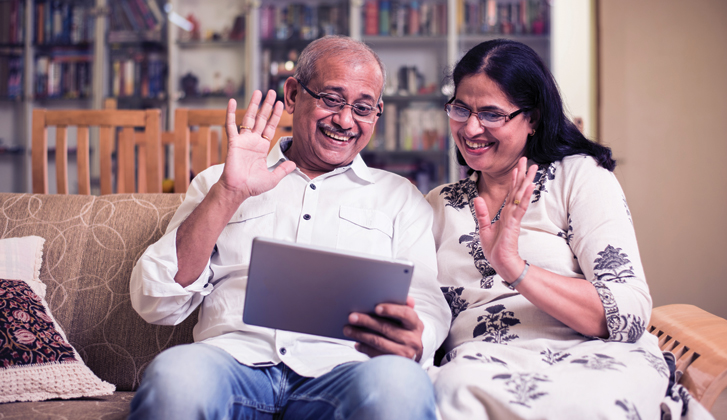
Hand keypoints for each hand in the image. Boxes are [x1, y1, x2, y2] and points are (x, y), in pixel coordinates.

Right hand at [218, 90, 295, 202]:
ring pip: (248, 118)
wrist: (238, 190)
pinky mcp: (233, 142)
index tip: (280, 104)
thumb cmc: (252, 185)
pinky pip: (231, 125)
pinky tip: (231, 102)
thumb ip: (282, 170)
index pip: (270, 127)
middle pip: (261, 118)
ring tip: (257, 92)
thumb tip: (294, 164)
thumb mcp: (273, 178)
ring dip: (253, 105)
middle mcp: (253, 141)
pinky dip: (230, 113)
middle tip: (271, 92)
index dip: (275, 116)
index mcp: (262, 147)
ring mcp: (243, 140)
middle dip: (266, 106)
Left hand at [344, 296, 423, 361]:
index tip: (376, 308)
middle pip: (386, 328)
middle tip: (351, 317)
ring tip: (347, 329)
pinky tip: (356, 343)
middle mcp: (412, 339)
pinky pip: (376, 354)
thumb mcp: (408, 321)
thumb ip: (404, 308)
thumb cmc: (405, 332)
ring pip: (378, 341)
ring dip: (360, 334)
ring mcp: (404, 353)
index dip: (391, 310)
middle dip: (367, 321)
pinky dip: (364, 347)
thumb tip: (407, 299)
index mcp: (415, 324)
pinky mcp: (394, 363)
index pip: (406, 314)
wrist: (412, 357)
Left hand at [474, 156, 537, 281]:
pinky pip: (520, 207)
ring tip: (533, 167)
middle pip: (518, 189)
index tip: (517, 166)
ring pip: (522, 195)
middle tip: (527, 159)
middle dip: (522, 173)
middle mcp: (511, 212)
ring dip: (527, 180)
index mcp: (505, 213)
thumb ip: (481, 213)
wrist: (500, 262)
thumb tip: (477, 198)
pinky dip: (525, 196)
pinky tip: (530, 186)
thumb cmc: (495, 248)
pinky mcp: (514, 223)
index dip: (513, 179)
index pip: (510, 192)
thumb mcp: (483, 228)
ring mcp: (514, 217)